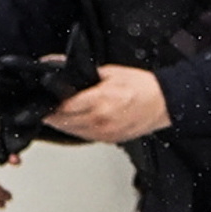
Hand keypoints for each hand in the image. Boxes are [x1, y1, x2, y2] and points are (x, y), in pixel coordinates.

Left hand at [46, 64, 170, 143]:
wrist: (165, 102)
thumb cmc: (143, 86)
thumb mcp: (111, 72)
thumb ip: (86, 75)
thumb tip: (66, 72)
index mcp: (99, 100)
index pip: (64, 108)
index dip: (51, 106)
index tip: (45, 102)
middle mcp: (101, 119)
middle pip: (65, 123)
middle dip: (53, 117)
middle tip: (47, 110)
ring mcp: (106, 132)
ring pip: (74, 132)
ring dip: (64, 125)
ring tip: (59, 117)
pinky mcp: (111, 139)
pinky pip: (87, 137)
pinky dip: (78, 130)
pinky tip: (77, 123)